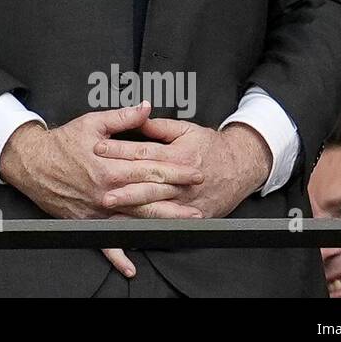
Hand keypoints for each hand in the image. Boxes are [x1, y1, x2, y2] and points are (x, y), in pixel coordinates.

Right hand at [0, 102, 204, 277]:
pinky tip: (131, 267)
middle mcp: (106, 191)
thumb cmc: (61, 143)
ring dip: (162, 222)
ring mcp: (98, 210)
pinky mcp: (87, 221)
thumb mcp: (92, 123)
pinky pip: (103, 242)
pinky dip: (118, 256)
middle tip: (199, 198)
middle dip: (177, 197)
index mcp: (109, 166)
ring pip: (135, 218)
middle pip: (148, 195)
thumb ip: (122, 117)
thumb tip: (146, 107)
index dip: (175, 171)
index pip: (150, 169)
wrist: (32, 162)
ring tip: (185, 224)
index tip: (194, 172)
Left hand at [95, 119, 270, 219]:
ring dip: (133, 207)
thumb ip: (159, 126)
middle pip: (147, 181)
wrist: (242, 166)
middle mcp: (182, 179)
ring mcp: (188, 198)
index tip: (98, 148)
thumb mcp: (186, 129)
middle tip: (100, 189)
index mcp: (177, 154)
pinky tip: (134, 225)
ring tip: (112, 207)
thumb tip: (137, 116)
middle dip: (122, 186)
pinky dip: (151, 224)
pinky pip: (169, 220)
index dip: (119, 150)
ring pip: (156, 204)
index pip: (143, 151)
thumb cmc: (211, 146)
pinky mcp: (193, 214)